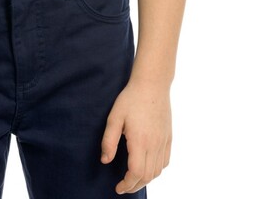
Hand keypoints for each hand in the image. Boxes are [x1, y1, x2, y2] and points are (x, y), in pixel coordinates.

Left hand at [100, 79, 171, 193]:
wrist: (152, 84)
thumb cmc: (131, 98)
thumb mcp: (114, 117)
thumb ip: (109, 141)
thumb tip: (105, 161)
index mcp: (140, 141)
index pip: (136, 173)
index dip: (127, 185)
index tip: (118, 188)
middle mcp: (154, 144)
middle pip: (147, 176)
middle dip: (134, 185)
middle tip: (123, 186)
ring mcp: (164, 141)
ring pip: (158, 171)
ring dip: (145, 179)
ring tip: (133, 179)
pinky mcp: (168, 137)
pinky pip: (165, 161)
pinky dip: (157, 170)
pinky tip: (148, 167)